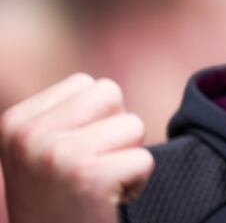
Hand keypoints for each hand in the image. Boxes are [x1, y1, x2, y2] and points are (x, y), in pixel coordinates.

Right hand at [0, 74, 153, 222]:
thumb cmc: (60, 207)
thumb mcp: (46, 155)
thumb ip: (68, 118)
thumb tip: (107, 89)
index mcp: (15, 123)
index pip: (88, 84)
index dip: (97, 121)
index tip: (76, 160)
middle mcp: (29, 136)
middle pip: (111, 94)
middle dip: (115, 131)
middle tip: (93, 172)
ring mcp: (56, 155)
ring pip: (133, 125)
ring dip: (128, 157)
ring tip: (100, 189)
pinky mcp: (89, 177)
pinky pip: (145, 160)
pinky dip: (138, 184)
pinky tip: (109, 205)